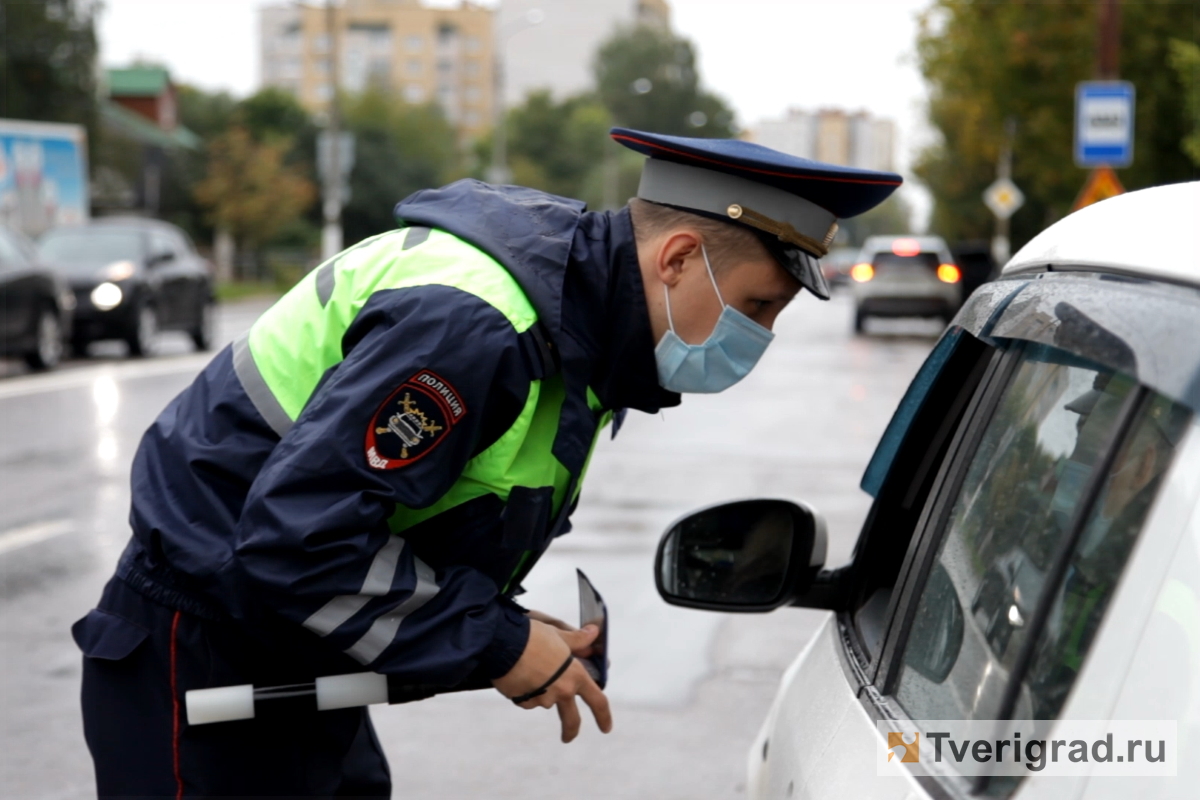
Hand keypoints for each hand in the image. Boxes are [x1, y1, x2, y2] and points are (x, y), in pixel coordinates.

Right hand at [493, 619, 612, 742]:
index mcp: (575, 675)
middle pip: (571, 719)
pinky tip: (517, 674)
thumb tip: (594, 632)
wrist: (503, 642)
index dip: (604, 716)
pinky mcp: (523, 701)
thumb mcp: (558, 635)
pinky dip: (525, 690)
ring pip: (544, 700)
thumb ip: (577, 639)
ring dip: (540, 691)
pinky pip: (527, 698)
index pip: (598, 701)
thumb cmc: (534, 636)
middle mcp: (562, 691)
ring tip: (527, 666)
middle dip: (570, 731)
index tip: (606, 728)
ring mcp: (542, 699)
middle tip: (568, 738)